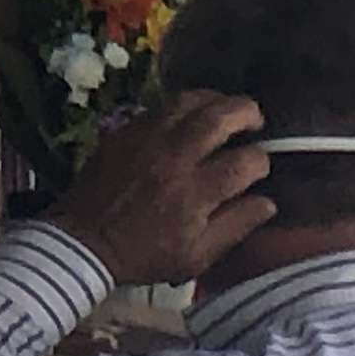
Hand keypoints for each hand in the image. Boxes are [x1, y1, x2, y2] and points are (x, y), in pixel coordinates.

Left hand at [50, 91, 274, 289]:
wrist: (86, 242)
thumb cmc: (146, 255)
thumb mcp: (197, 256)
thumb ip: (235, 227)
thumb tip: (268, 203)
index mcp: (196, 194)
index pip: (245, 163)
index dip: (261, 162)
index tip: (260, 168)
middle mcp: (175, 159)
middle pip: (219, 117)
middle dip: (246, 112)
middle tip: (255, 119)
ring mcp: (147, 140)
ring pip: (189, 102)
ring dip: (216, 99)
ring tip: (226, 108)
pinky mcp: (126, 131)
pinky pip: (160, 106)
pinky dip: (183, 105)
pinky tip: (191, 115)